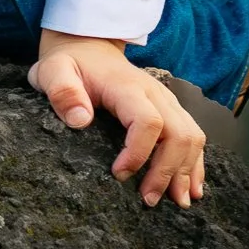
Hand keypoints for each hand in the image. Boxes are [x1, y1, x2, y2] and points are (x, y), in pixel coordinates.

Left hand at [29, 30, 205, 208]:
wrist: (87, 46)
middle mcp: (153, 92)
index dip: (138, 153)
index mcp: (126, 85)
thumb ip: (62, 91)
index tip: (118, 174)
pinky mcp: (170, 108)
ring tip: (176, 202)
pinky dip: (195, 163)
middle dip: (167, 171)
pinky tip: (192, 188)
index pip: (148, 121)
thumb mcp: (53, 71)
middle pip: (178, 133)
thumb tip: (81, 120)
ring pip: (191, 136)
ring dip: (185, 171)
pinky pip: (193, 134)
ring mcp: (165, 99)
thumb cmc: (69, 63)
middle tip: (148, 200)